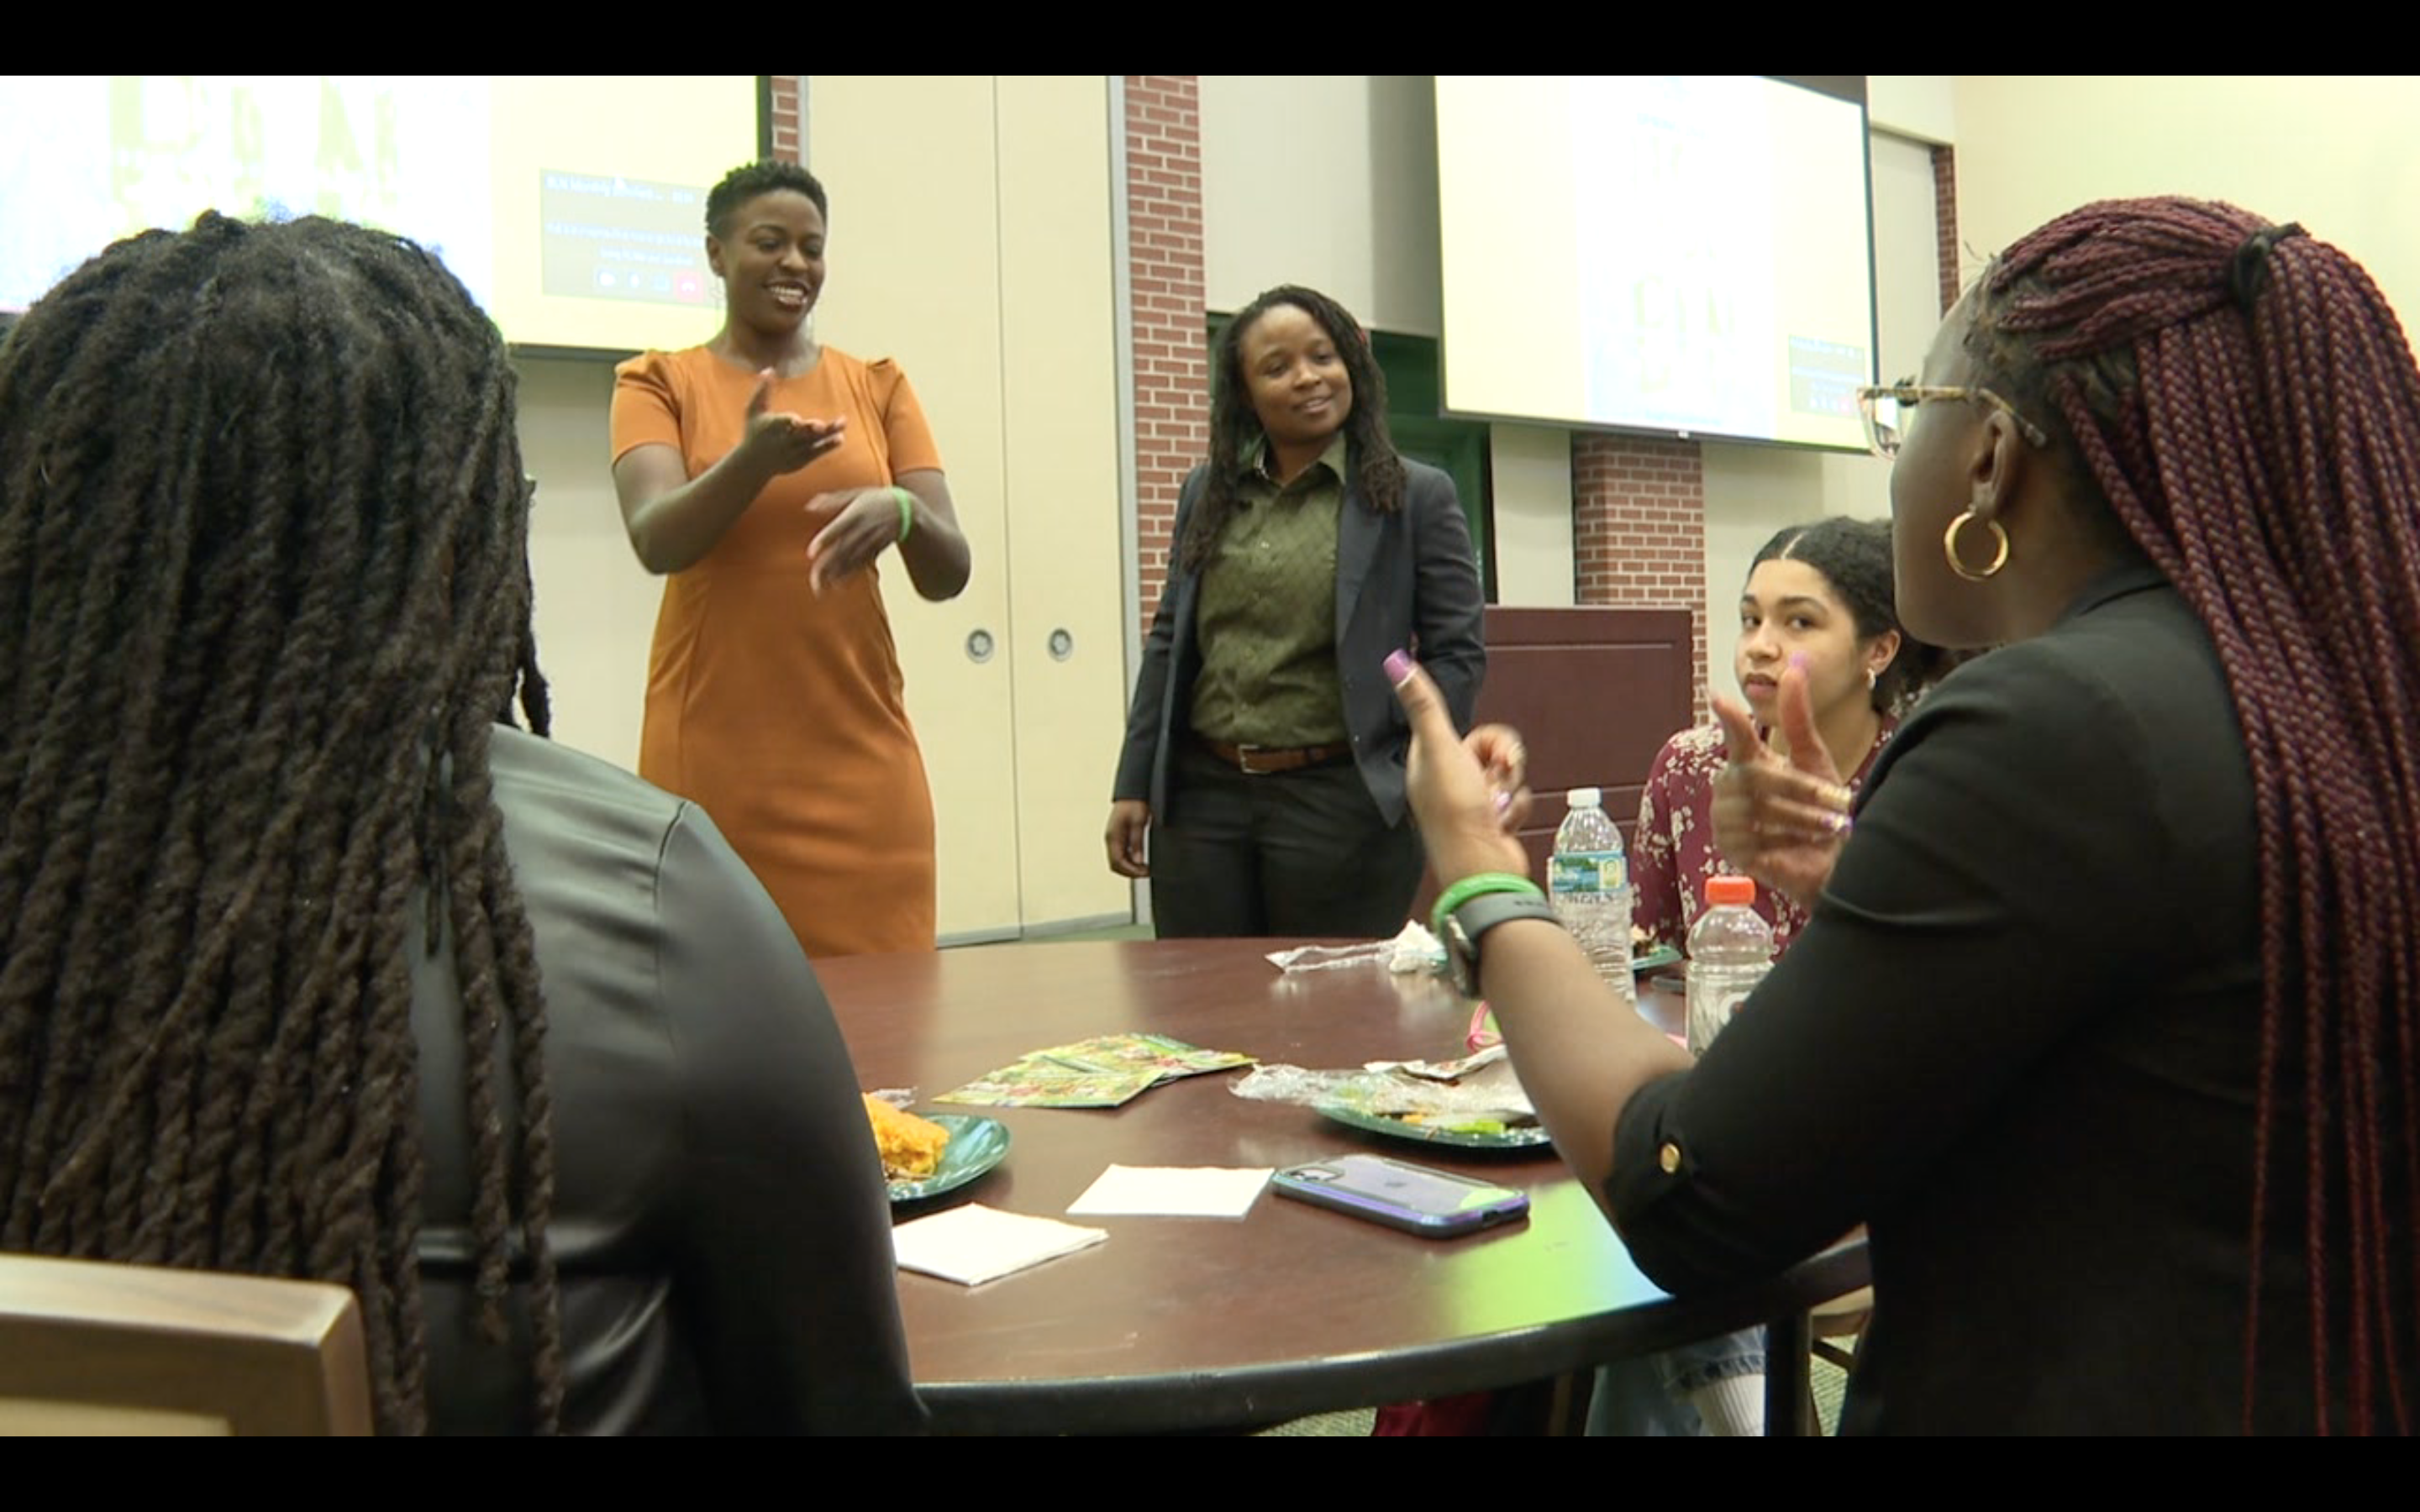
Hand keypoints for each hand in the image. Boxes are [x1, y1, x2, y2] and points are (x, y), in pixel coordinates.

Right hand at [739, 368, 846, 476]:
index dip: (789, 422)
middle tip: (823, 425)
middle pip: (800, 434)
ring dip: (828, 435)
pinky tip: (840, 437)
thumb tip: (769, 369)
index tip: (797, 420)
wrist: (753, 465)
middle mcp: (783, 441)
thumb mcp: (753, 410)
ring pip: (812, 443)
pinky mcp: (800, 461)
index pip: (781, 424)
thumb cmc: (754, 433)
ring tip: (842, 424)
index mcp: (771, 428)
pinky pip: (816, 453)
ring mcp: (793, 452)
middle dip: (812, 430)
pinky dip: (828, 446)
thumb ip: (762, 391)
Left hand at [804, 486, 906, 592]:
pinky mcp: (876, 551)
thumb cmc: (875, 500)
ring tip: (820, 588)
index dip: (825, 540)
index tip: (811, 553)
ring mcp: (870, 542)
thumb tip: (809, 505)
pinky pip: (862, 565)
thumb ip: (833, 500)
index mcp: (855, 514)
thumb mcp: (856, 495)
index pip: (838, 528)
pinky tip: (838, 584)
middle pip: (842, 550)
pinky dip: (850, 575)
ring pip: (851, 561)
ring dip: (836, 575)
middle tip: (814, 581)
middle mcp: (863, 530)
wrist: (906, 510)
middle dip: (827, 566)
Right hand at [1105, 800, 1150, 878]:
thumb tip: (1138, 860)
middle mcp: (1110, 839)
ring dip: (1129, 867)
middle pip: (1115, 864)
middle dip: (1129, 872)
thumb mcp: (1139, 823)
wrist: (1133, 793)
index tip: (1144, 873)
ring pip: (1117, 861)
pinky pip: (1120, 854)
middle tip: (1145, 873)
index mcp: (1113, 837)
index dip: (1131, 871)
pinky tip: (1139, 860)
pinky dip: (1128, 861)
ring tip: (1143, 868)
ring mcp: (1113, 839)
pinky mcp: (1118, 837)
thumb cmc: (1134, 804)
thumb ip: (1137, 843)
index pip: (1117, 862)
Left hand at [1387, 650, 1531, 885]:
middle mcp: (1448, 781)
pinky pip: (1515, 799)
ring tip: (1496, 807)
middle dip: (1504, 763)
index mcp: (1429, 763)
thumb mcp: (1439, 748)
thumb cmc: (1456, 809)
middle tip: (1499, 779)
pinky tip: (1502, 823)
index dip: (1487, 740)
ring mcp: (1471, 803)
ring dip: (1509, 788)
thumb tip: (1394, 659)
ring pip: (1507, 774)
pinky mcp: (1492, 820)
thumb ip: (1424, 704)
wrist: (1483, 865)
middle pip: (1493, 751)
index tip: (1486, 753)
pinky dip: (1515, 809)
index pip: (1467, 733)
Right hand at [1710, 658, 1854, 908]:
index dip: (1729, 719)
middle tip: (1839, 802)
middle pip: (1754, 776)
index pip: (1735, 736)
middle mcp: (1730, 788)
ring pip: (1757, 807)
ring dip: (1801, 817)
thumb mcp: (1815, 762)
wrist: (1829, 866)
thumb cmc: (1820, 813)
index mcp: (1748, 762)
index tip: (1718, 697)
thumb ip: (1798, 719)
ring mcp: (1725, 819)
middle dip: (1801, 789)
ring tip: (1831, 826)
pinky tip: (1805, 845)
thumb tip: (1795, 667)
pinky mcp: (1729, 849)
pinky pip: (1755, 837)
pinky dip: (1787, 840)